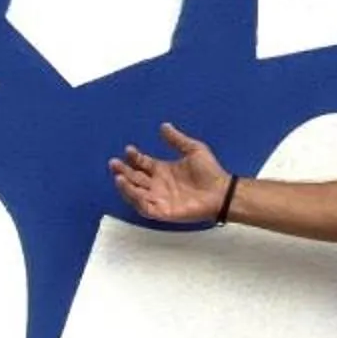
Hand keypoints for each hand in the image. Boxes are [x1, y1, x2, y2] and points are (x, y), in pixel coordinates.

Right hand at [110, 123, 230, 227]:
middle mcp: (158, 185)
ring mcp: (160, 198)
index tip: (128, 149)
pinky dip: (135, 199)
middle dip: (123, 171)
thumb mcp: (193, 150)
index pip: (142, 164)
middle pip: (135, 178)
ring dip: (126, 186)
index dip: (134, 157)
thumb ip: (177, 139)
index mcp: (163, 170)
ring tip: (118, 176)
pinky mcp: (163, 211)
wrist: (222, 191)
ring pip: (136, 193)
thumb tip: (164, 126)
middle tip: (114, 163)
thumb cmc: (210, 172)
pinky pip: (145, 207)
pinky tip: (130, 189)